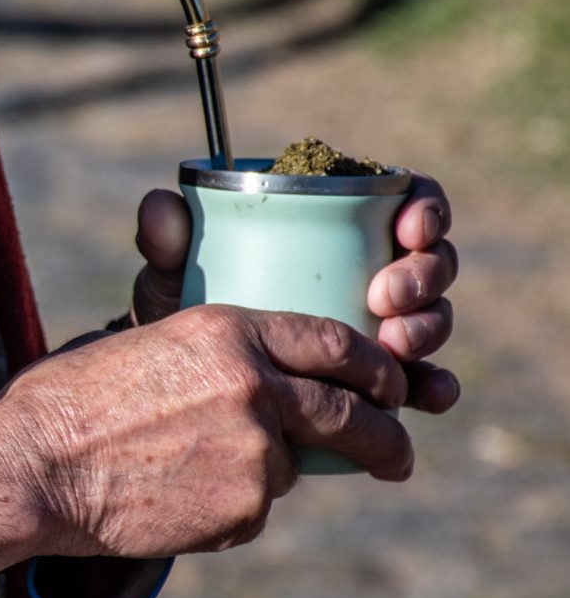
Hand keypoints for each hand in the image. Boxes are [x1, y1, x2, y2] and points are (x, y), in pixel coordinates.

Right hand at [0, 305, 410, 559]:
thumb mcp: (144, 343)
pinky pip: (255, 510)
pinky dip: (228, 509)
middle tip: (395, 453)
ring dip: (263, 475)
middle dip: (384, 437)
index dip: (371, 366)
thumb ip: (214, 357)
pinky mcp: (244, 509)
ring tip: (195, 478)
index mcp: (228, 331)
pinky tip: (173, 500)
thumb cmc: (67, 400)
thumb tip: (254, 376)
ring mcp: (255, 450)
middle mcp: (255, 384)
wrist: (33, 467)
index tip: (388, 385)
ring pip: (292, 467)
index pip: (333, 341)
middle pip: (352, 412)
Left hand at [127, 176, 458, 413]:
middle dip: (423, 277)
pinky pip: (428, 381)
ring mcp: (384, 327)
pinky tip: (428, 396)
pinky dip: (437, 385)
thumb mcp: (175, 275)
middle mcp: (374, 272)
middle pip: (430, 262)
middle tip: (383, 298)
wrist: (185, 389)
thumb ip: (166, 239)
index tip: (404, 228)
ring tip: (393, 347)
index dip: (424, 208)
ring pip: (433, 317)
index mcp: (340, 227)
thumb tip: (160, 205)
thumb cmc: (190, 311)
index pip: (405, 201)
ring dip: (427, 329)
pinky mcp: (383, 382)